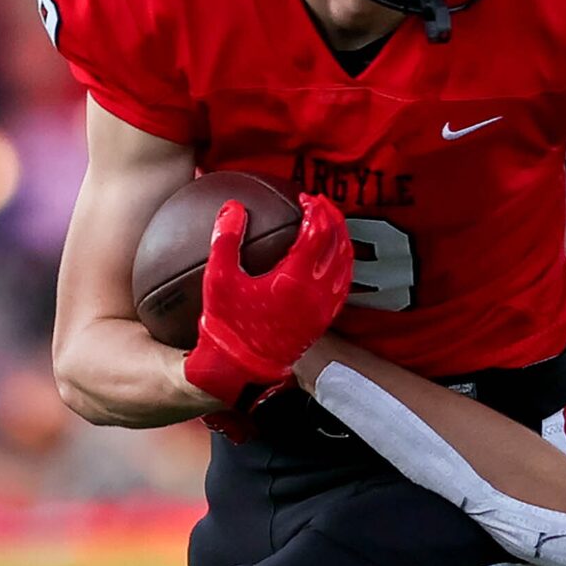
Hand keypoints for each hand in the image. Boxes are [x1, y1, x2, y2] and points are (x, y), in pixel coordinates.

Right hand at [185, 195, 351, 410]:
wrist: (242, 369)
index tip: (306, 197)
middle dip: (333, 218)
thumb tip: (233, 207)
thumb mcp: (218, 279)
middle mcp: (317, 293)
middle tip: (321, 203)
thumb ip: (226, 240)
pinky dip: (343, 263)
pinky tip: (332, 256)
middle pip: (339, 244)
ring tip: (329, 223)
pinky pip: (344, 284)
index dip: (316, 210)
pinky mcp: (324, 319)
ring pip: (347, 264)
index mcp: (294, 279)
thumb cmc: (228, 326)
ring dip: (342, 238)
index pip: (318, 232)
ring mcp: (324, 308)